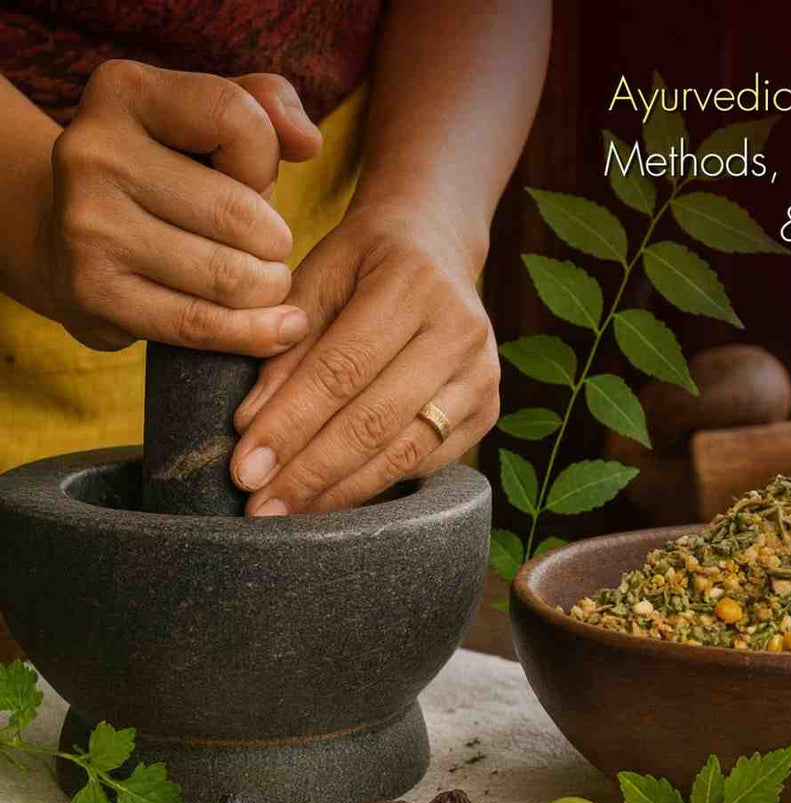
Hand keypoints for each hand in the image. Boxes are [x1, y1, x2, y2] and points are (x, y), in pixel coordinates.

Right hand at [33, 60, 321, 353]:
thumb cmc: (173, 173)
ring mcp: (86, 227)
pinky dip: (254, 333)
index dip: (266, 161)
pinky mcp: (92, 294)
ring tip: (266, 282)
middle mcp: (92, 153)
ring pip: (229, 277)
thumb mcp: (214, 120)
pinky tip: (282, 329)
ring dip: (269, 287)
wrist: (74, 238)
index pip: (236, 119)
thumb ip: (270, 106)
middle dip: (276, 241)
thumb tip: (308, 144)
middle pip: (238, 214)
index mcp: (125, 92)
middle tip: (269, 250)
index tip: (253, 181)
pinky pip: (200, 326)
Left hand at [228, 207, 500, 513]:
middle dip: (310, 471)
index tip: (245, 468)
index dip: (291, 424)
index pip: (341, 369)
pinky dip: (377, 483)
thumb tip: (253, 423)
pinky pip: (428, 461)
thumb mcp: (318, 274)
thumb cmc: (366, 259)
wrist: (438, 244)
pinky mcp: (489, 408)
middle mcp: (459, 331)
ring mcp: (483, 374)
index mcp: (413, 284)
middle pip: (375, 420)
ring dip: (341, 489)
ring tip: (289, 514)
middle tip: (261, 508)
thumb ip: (286, 342)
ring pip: (405, 451)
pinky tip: (333, 497)